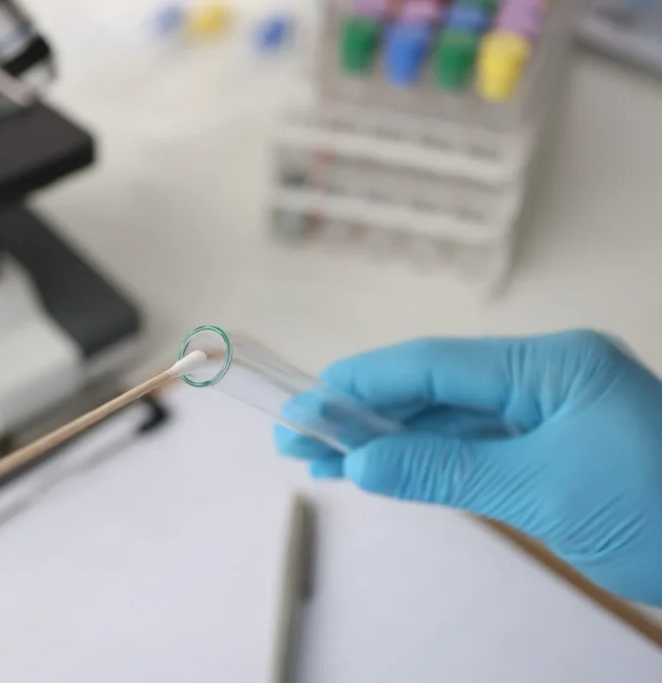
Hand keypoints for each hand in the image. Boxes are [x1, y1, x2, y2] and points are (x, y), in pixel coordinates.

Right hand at [275, 330, 661, 605]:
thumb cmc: (658, 514)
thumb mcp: (541, 491)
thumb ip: (444, 471)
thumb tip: (360, 462)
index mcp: (552, 365)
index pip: (436, 365)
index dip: (365, 382)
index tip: (308, 400)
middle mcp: (547, 377)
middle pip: (436, 388)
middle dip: (365, 413)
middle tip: (299, 436)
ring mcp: (551, 412)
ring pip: (451, 420)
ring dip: (390, 440)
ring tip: (324, 459)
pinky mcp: (554, 447)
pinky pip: (477, 446)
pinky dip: (429, 460)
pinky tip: (384, 469)